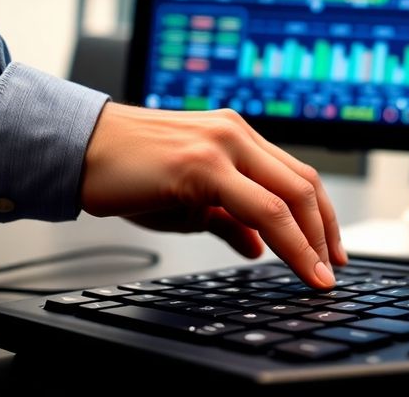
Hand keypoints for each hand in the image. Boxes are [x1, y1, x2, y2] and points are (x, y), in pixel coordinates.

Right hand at [80, 103, 346, 287]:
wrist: (75, 152)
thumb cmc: (128, 173)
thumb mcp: (189, 201)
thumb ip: (228, 219)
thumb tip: (259, 247)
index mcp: (238, 136)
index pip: (297, 175)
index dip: (322, 216)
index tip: (330, 250)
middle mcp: (237, 133)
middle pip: (304, 184)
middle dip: (326, 231)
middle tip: (333, 267)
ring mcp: (222, 144)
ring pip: (289, 195)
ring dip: (311, 240)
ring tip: (318, 274)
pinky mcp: (203, 164)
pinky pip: (260, 207)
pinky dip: (284, 239)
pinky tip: (289, 262)